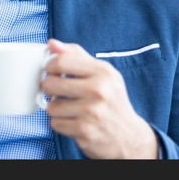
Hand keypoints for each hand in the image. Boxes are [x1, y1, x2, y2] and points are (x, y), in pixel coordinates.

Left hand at [41, 39, 158, 158]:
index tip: (51, 71)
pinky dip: (61, 123)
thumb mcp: (102, 73)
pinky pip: (56, 124)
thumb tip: (51, 44)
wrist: (128, 135)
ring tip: (69, 108)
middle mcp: (99, 90)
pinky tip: (73, 121)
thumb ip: (77, 55)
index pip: (61, 61)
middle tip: (57, 90)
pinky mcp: (84, 131)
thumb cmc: (112, 100)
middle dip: (49, 88)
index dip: (49, 66)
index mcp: (103, 72)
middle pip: (51, 83)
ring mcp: (92, 112)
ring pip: (51, 106)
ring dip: (56, 109)